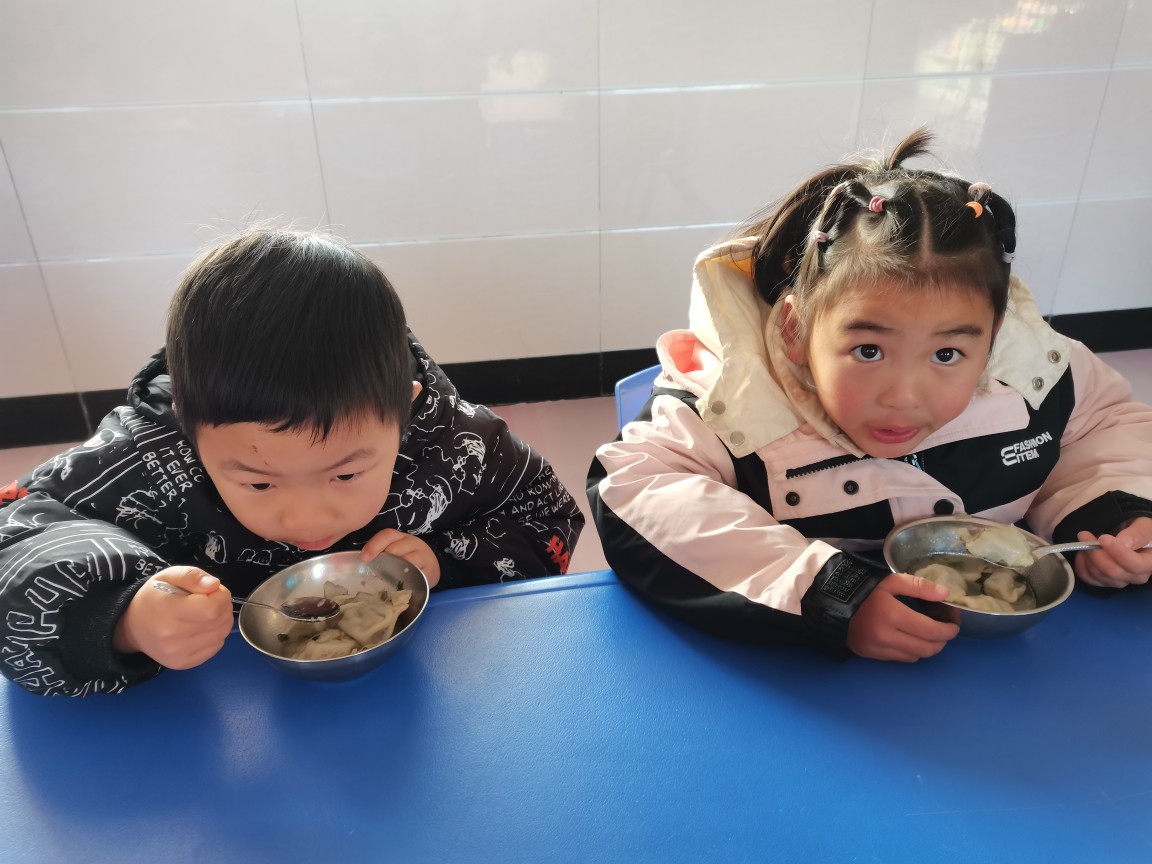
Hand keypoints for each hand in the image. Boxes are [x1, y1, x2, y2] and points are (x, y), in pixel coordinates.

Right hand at [113, 566, 233, 668]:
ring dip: (222, 621)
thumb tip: (214, 585)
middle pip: (219, 622)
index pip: (212, 609)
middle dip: (223, 606)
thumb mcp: (169, 576)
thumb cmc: (154, 597)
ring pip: (221, 635)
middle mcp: (172, 637)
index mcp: (167, 612)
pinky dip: (216, 635)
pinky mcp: (183, 663)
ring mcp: (178, 654)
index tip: (214, 591)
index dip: (221, 596)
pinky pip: (216, 648)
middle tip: (211, 600)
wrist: (133, 626)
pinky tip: (202, 628)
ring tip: (207, 613)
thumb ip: (192, 576)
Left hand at [361, 529, 440, 587]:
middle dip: (384, 558)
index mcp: (399, 537)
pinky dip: (409, 575)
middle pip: (395, 547)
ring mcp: (422, 554)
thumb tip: (358, 562)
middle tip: (377, 569)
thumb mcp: (393, 555)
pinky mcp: (429, 567)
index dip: (374, 545)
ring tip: (391, 576)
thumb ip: (379, 556)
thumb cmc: (405, 562)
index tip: (364, 558)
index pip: (387, 535)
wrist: (430, 568)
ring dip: (396, 567)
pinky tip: (403, 581)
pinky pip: (418, 570)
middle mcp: (411, 542)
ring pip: (407, 558)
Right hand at [847, 572, 959, 661]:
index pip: (933, 631)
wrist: (829, 602)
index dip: (949, 629)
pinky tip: (910, 638)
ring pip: (916, 657)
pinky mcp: (872, 656)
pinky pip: (900, 659)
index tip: (953, 622)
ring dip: (928, 647)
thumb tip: (945, 594)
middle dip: (942, 640)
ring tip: (928, 633)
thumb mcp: (890, 581)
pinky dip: (911, 651)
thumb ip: (919, 586)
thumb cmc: (862, 589)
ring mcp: (878, 649)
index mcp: (894, 615)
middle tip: (944, 628)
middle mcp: (887, 637)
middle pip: (928, 649)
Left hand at [1073, 517, 1151, 588]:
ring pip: (1099, 575)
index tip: (1103, 538)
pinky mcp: (1105, 582)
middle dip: (1096, 553)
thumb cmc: (1138, 531)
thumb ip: (1137, 534)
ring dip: (1087, 556)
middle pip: (1114, 572)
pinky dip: (1081, 564)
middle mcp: (1137, 577)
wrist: (1130, 537)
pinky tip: (1082, 552)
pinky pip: (1088, 577)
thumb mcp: (1143, 526)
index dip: (1118, 553)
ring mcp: (1120, 581)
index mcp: (1150, 564)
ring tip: (1084, 540)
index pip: (1135, 565)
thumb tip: (1123, 543)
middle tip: (1085, 535)